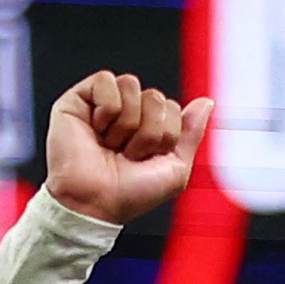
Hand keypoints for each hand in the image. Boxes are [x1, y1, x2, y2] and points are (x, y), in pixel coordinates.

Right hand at [42, 71, 212, 226]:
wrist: (95, 203)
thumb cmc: (130, 194)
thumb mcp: (176, 169)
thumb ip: (192, 133)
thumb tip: (206, 103)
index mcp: (149, 128)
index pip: (172, 108)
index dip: (166, 135)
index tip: (147, 158)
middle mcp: (128, 114)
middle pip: (155, 97)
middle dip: (148, 131)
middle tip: (128, 154)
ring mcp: (103, 106)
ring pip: (132, 85)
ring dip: (127, 123)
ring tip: (112, 144)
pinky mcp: (79, 100)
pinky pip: (105, 80)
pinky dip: (107, 108)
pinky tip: (97, 129)